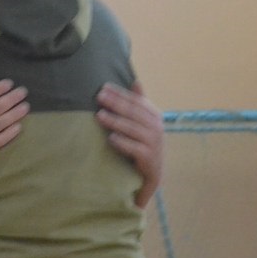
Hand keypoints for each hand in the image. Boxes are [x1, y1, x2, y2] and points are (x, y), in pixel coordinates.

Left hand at [96, 82, 162, 207]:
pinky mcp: (150, 160)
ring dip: (116, 122)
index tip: (103, 87)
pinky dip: (123, 143)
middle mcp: (158, 129)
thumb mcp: (143, 124)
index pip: (137, 101)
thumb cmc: (143, 145)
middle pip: (134, 113)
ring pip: (134, 130)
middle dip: (116, 103)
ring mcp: (155, 145)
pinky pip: (135, 149)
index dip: (120, 94)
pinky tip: (111, 138)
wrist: (151, 176)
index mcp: (155, 116)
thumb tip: (136, 81)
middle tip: (99, 97)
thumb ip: (139, 104)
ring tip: (99, 116)